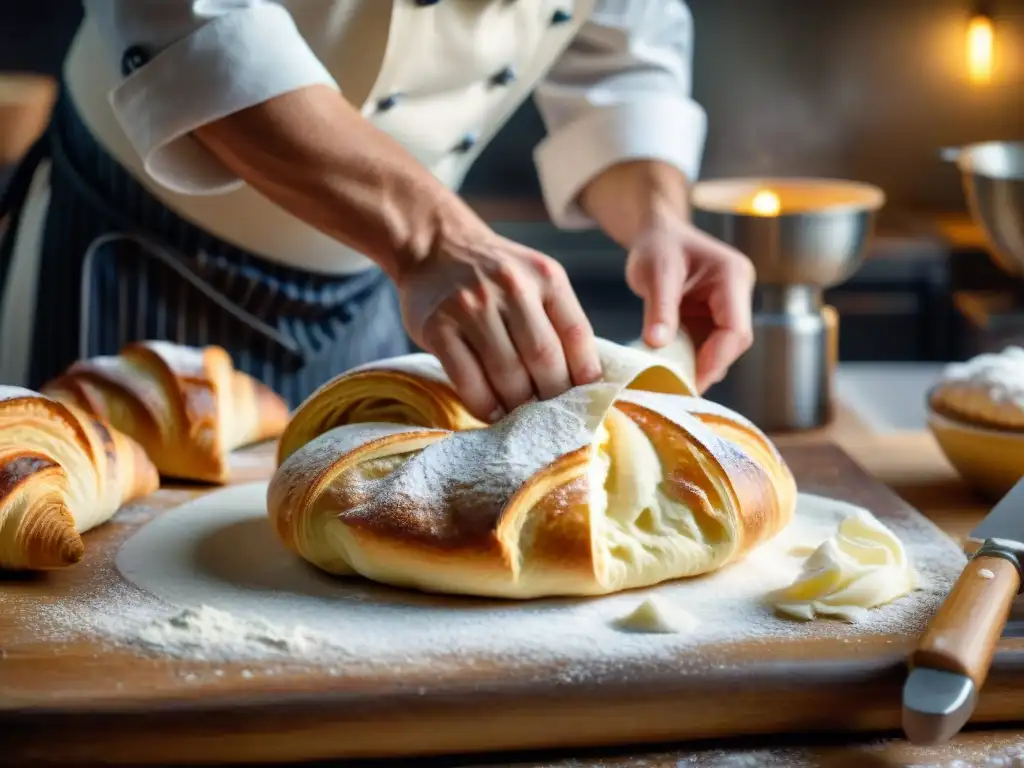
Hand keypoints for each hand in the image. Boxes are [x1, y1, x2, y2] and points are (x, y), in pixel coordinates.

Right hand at [395, 228, 602, 421]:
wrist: (436, 246)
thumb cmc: (495, 275)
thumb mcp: (536, 278)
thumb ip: (557, 318)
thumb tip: (584, 379)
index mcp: (546, 277)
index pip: (576, 335)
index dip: (585, 376)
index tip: (585, 402)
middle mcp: (512, 287)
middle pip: (544, 358)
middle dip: (551, 397)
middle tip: (552, 418)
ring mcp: (472, 307)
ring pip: (507, 374)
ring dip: (518, 406)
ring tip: (523, 419)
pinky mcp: (438, 327)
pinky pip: (468, 379)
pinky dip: (484, 405)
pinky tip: (492, 414)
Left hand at [625, 217, 755, 392]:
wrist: (656, 233)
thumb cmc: (658, 245)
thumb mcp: (655, 272)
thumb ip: (659, 309)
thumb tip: (657, 345)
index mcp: (732, 276)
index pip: (736, 329)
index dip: (716, 359)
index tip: (690, 380)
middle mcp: (736, 294)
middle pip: (733, 342)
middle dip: (707, 367)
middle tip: (677, 389)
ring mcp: (726, 307)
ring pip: (721, 348)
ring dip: (698, 366)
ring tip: (670, 383)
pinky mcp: (712, 318)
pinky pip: (707, 345)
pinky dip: (690, 358)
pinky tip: (669, 370)